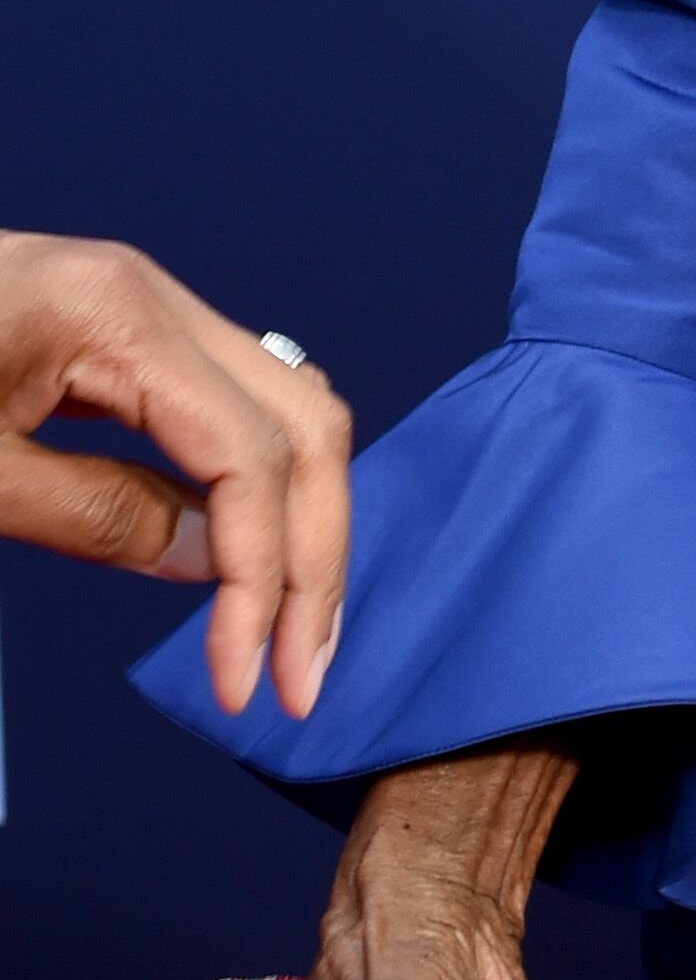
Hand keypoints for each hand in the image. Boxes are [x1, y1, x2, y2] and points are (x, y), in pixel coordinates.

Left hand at [0, 232, 348, 717]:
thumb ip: (97, 514)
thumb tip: (206, 563)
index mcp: (117, 315)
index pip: (249, 457)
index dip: (262, 580)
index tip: (244, 683)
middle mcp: (151, 296)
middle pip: (302, 423)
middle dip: (314, 555)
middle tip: (299, 675)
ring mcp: (138, 306)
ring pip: (282, 407)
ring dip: (300, 520)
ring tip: (286, 628)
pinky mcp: (115, 331)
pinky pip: (226, 403)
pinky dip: (254, 484)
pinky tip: (239, 556)